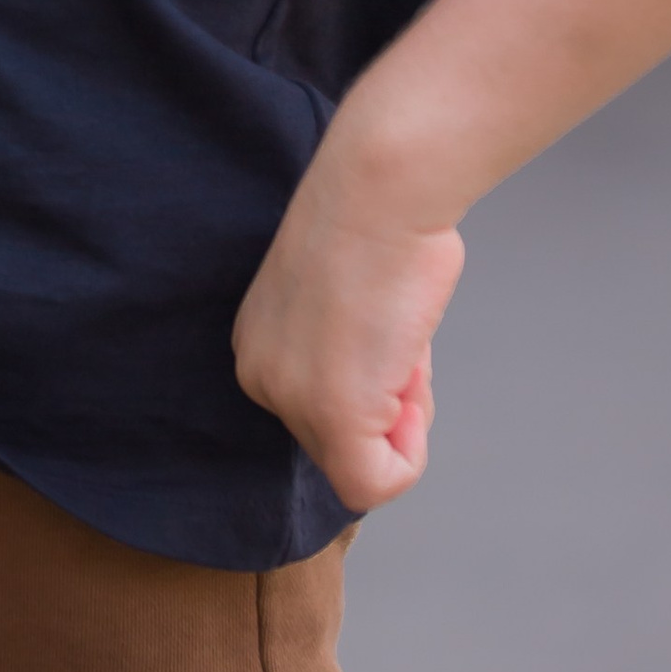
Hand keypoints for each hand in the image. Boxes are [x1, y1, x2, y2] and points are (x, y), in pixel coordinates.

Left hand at [232, 186, 465, 515]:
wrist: (383, 187)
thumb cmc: (382, 218)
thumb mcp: (346, 297)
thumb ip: (348, 350)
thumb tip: (382, 379)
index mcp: (260, 345)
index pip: (321, 410)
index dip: (377, 384)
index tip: (388, 326)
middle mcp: (261, 377)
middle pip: (340, 443)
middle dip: (389, 405)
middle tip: (401, 337)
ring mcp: (293, 399)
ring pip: (364, 463)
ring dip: (406, 414)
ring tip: (400, 335)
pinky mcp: (335, 415)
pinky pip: (377, 484)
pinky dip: (411, 454)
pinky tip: (408, 380)